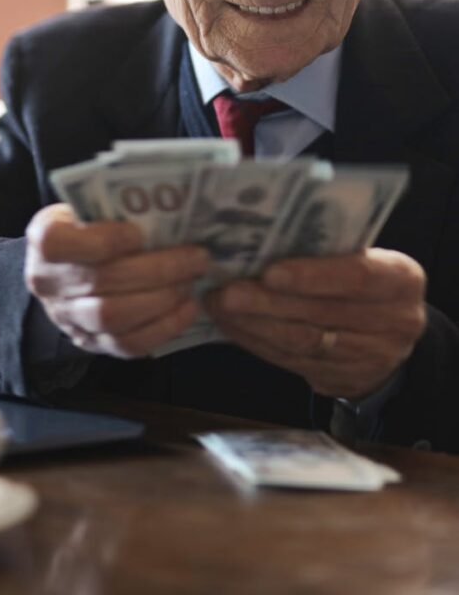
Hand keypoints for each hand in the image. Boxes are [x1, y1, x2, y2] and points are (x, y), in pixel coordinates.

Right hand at [25, 204, 208, 357]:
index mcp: (44, 239)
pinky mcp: (90, 343)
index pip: (60, 243)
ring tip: (191, 280)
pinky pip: (127, 345)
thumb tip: (166, 203)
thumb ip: (114, 206)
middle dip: (156, 270)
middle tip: (195, 257)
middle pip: (101, 281)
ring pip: (114, 317)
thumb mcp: (87, 207)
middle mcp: (48, 282)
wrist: (65, 268)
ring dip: (162, 299)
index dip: (103, 240)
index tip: (140, 233)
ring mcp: (67, 318)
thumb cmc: (87, 227)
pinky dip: (163, 327)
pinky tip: (187, 308)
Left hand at [203, 248, 426, 398]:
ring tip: (219, 306)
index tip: (269, 272)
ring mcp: (370, 358)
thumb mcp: (363, 257)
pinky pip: (291, 361)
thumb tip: (261, 237)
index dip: (312, 275)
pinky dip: (256, 342)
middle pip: (322, 313)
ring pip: (302, 342)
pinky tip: (231, 326)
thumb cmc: (362, 279)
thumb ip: (327, 250)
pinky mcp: (342, 381)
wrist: (386, 335)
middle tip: (226, 291)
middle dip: (267, 302)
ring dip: (253, 324)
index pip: (358, 276)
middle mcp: (394, 322)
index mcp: (401, 280)